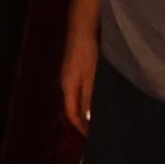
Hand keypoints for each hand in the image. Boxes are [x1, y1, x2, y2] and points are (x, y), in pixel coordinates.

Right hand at [59, 20, 97, 134]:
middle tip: (97, 127)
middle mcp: (65, 81)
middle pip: (72, 105)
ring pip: (76, 95)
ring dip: (85, 106)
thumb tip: (87, 119)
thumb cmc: (87, 53)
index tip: (92, 136)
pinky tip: (96, 94)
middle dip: (83, 118)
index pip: (71, 112)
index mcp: (68, 87)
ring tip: (99, 113)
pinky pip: (79, 86)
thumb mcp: (90, 78)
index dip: (80, 125)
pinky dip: (86, 95)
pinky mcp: (74, 65)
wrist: (81, 27)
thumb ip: (89, 98)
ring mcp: (69, 72)